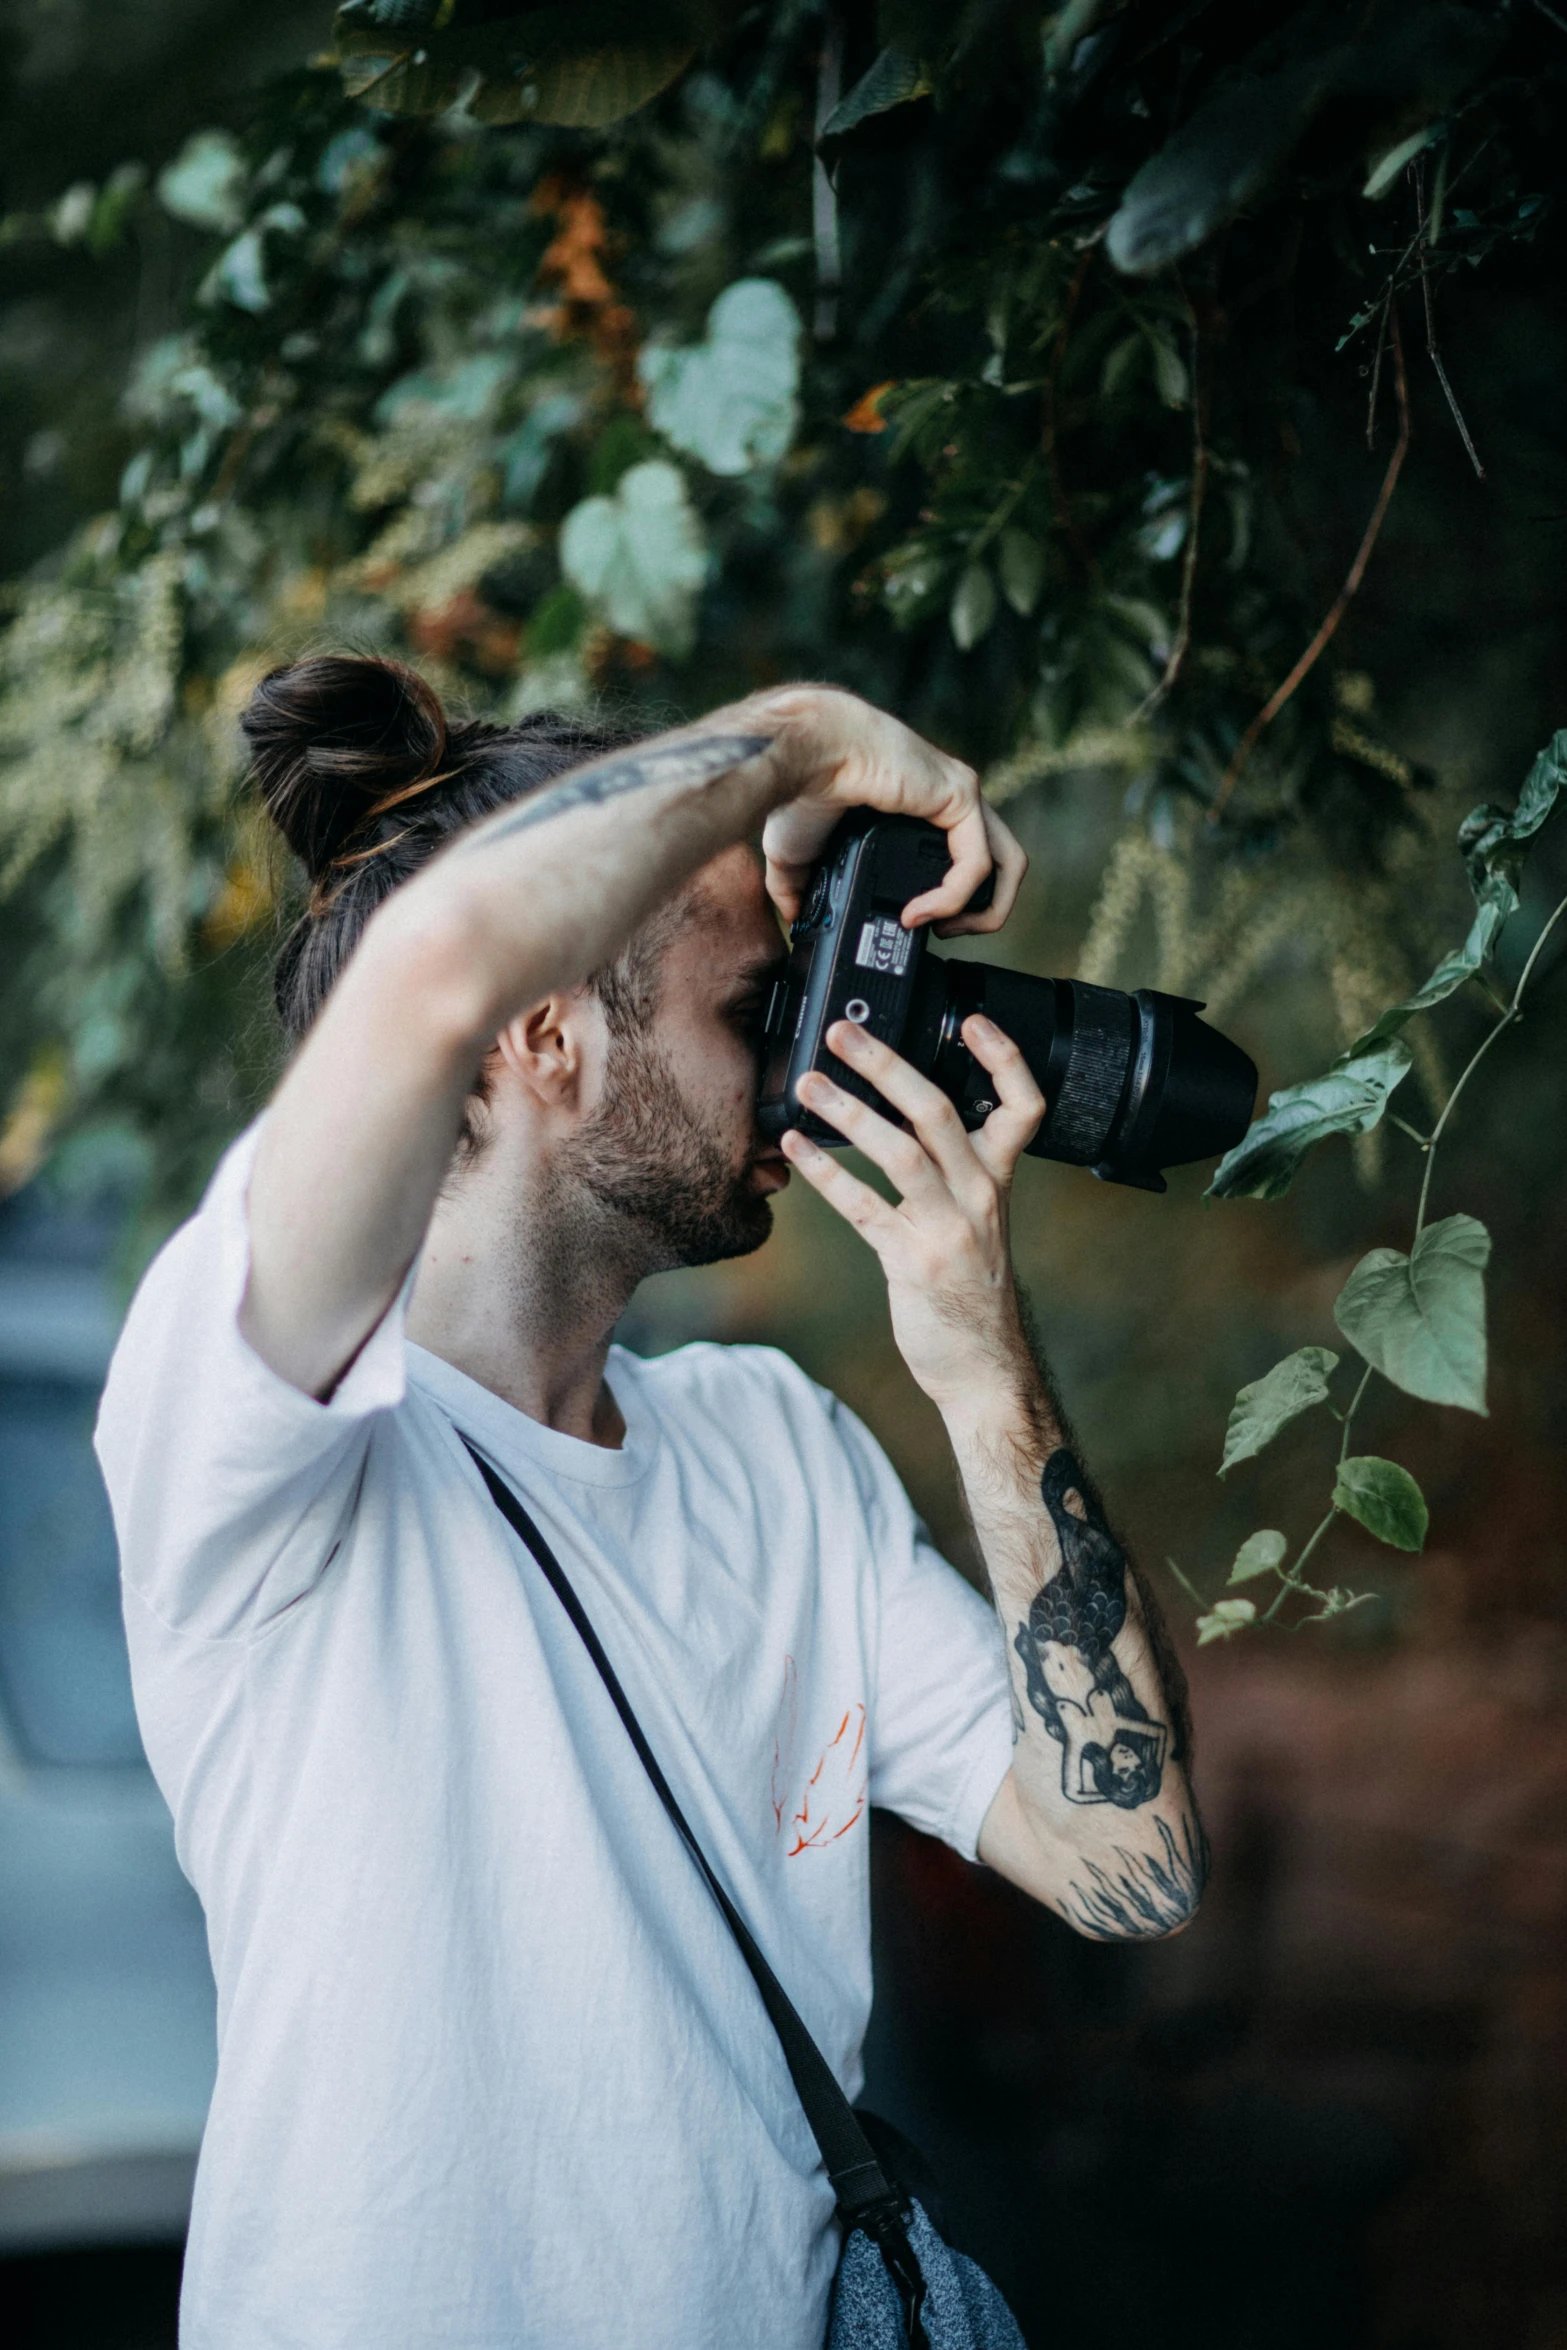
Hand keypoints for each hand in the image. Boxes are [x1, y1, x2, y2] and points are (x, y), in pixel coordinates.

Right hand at [749, 685, 1026, 935]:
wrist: (803, 756)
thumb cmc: (800, 791)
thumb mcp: (797, 854)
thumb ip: (799, 887)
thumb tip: (794, 916)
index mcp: (921, 811)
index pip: (964, 859)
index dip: (953, 902)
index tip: (915, 923)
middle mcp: (949, 799)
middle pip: (1002, 863)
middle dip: (985, 911)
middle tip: (944, 932)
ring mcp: (959, 795)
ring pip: (1008, 863)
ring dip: (987, 910)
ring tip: (945, 929)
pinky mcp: (959, 797)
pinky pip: (977, 864)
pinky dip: (952, 900)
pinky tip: (917, 914)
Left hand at [780, 1014, 1044, 1415]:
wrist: (983, 1366)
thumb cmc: (972, 1287)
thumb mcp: (978, 1219)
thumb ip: (952, 1170)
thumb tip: (897, 1115)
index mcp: (997, 1180)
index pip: (1024, 1108)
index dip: (1005, 1060)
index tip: (973, 1020)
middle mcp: (979, 1197)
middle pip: (942, 1112)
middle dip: (889, 1065)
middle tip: (843, 1032)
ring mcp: (948, 1229)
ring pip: (902, 1153)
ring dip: (850, 1113)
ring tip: (807, 1085)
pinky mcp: (912, 1263)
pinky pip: (864, 1209)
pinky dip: (825, 1174)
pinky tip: (793, 1148)